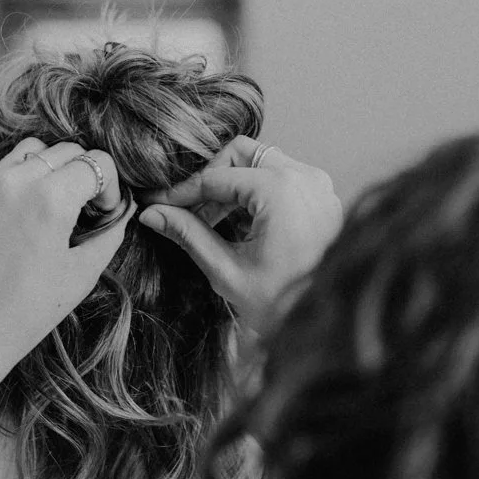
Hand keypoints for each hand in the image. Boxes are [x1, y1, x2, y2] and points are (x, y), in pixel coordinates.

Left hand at [0, 139, 128, 382]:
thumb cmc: (23, 312)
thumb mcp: (80, 275)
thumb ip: (108, 236)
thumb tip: (120, 215)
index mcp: (50, 199)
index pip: (97, 163)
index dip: (111, 187)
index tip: (106, 214)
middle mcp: (19, 180)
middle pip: (69, 150)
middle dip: (88, 174)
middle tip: (90, 211)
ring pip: (38, 149)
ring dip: (58, 167)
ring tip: (62, 203)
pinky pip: (11, 164)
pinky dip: (31, 173)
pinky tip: (36, 208)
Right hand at [137, 138, 340, 331]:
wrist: (327, 324)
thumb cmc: (283, 305)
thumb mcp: (226, 270)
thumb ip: (188, 235)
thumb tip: (152, 214)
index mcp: (280, 190)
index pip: (215, 178)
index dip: (180, 193)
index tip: (157, 205)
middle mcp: (304, 177)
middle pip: (240, 155)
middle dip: (210, 180)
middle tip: (187, 212)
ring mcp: (318, 185)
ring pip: (262, 162)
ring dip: (232, 186)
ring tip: (210, 223)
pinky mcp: (324, 196)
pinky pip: (283, 177)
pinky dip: (256, 193)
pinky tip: (240, 224)